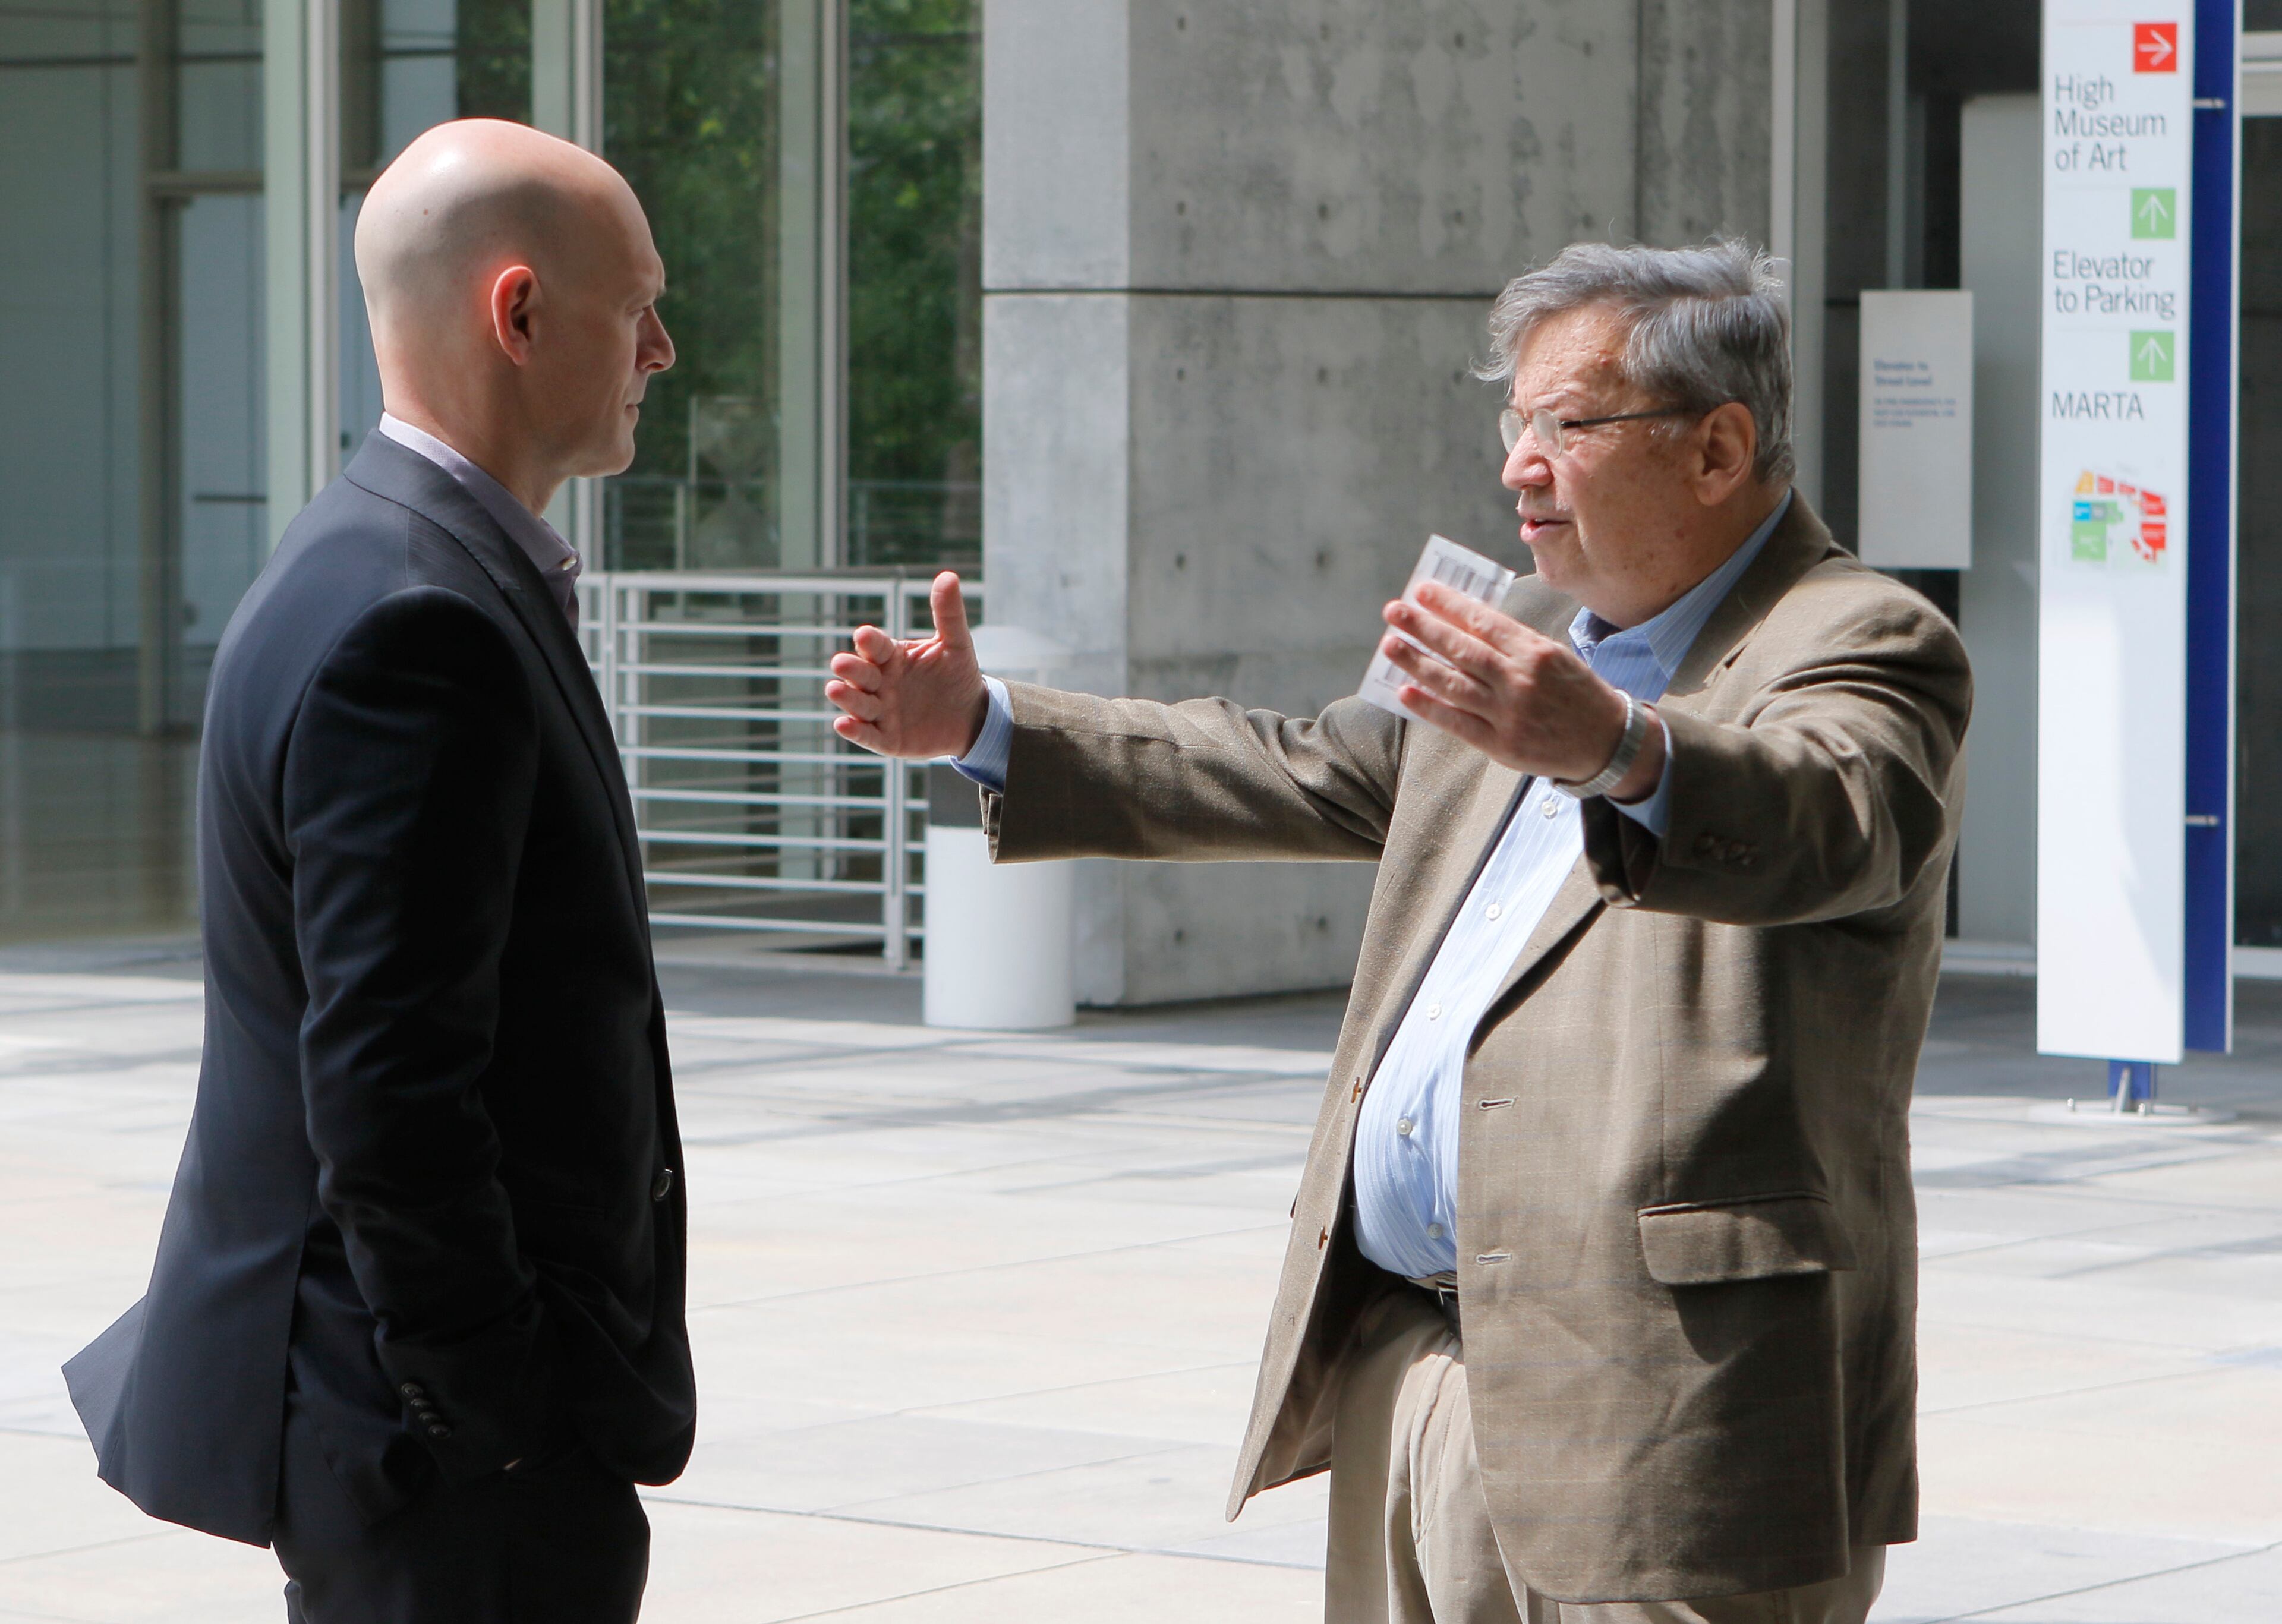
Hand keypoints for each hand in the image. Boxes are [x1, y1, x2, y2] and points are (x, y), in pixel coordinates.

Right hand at [827, 572, 989, 758]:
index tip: (864, 635)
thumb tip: (948, 576)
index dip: (870, 641)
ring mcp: (881, 711)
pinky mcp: (887, 739)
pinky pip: (868, 736)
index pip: (876, 647)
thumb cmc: (957, 676)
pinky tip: (842, 724)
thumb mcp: (956, 644)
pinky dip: (855, 731)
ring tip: (834, 689)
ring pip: (859, 703)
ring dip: (846, 698)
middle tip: (840, 663)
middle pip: (861, 674)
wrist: (971, 716)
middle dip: (851, 669)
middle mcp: (880, 682)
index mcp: (892, 657)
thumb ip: (948, 614)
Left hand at [1380, 582, 1664, 799]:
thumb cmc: (1576, 693)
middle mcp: (1520, 679)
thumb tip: (1466, 622)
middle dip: (1424, 627)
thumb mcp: (1554, 656)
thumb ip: (1514, 642)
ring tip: (1391, 645)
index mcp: (1535, 651)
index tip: (1422, 591)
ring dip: (1418, 663)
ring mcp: (1509, 713)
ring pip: (1454, 683)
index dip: (1449, 605)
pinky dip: (1429, 707)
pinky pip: (1457, 722)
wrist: (1607, 742)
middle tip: (1394, 611)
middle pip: (1463, 649)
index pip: (1484, 621)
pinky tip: (1404, 692)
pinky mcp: (1501, 744)